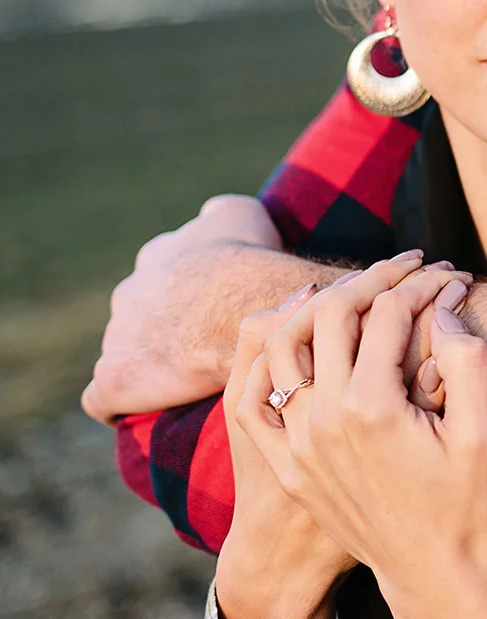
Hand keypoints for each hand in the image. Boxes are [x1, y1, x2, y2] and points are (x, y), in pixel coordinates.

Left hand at [83, 195, 334, 422]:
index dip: (188, 293)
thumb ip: (217, 213)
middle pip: (140, 315)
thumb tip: (211, 215)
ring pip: (125, 355)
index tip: (213, 308)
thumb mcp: (240, 214)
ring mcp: (116, 338)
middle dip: (164, 329)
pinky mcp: (113, 379)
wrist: (244, 310)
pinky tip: (149, 406)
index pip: (161, 273)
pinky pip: (104, 398)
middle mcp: (129, 292)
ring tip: (191, 380)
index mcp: (157, 256)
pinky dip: (121, 403)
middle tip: (205, 345)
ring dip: (150, 366)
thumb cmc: (249, 263)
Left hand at [238, 255, 486, 618]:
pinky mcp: (286, 463)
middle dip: (373, 279)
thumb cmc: (468, 506)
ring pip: (282, 345)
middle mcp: (322, 420)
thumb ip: (467, 362)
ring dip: (316, 306)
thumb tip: (443, 309)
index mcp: (372, 408)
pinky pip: (253, 397)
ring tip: (354, 292)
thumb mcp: (484, 434)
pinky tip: (297, 338)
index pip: (390, 314)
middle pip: (331, 314)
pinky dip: (266, 358)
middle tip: (407, 267)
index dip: (425, 286)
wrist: (431, 576)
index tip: (453, 278)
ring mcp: (296, 443)